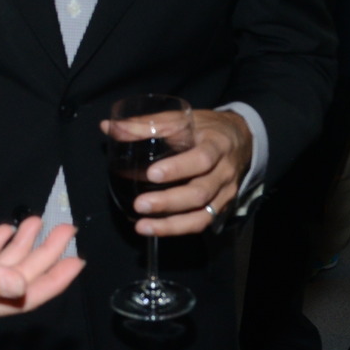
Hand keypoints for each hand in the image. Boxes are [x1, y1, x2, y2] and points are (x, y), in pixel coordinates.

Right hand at [0, 217, 83, 327]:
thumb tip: (21, 282)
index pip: (25, 295)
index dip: (55, 279)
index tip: (78, 259)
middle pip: (18, 278)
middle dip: (45, 255)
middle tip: (65, 228)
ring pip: (1, 267)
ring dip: (22, 246)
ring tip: (40, 221)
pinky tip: (4, 230)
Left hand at [125, 108, 251, 237]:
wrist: (241, 139)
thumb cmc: (205, 128)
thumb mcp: (181, 119)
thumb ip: (146, 125)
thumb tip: (108, 127)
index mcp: (216, 145)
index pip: (202, 159)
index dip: (178, 168)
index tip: (151, 174)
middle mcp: (224, 172)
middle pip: (200, 193)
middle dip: (168, 202)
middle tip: (139, 204)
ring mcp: (225, 193)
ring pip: (202, 216)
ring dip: (171, 225)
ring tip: (142, 226)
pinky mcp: (221, 208)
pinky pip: (201, 223)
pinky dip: (177, 229)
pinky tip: (154, 229)